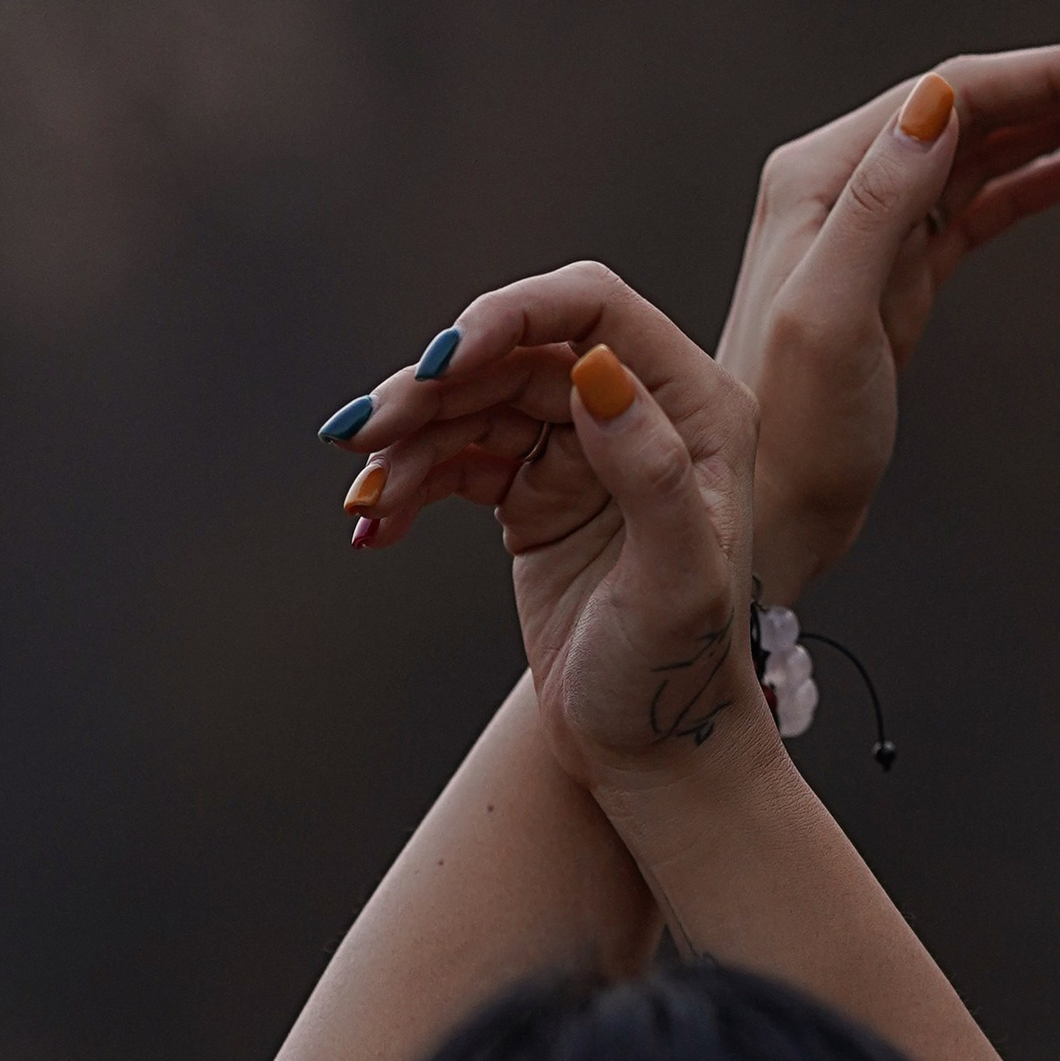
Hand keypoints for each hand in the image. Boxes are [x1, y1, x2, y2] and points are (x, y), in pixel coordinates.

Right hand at [332, 262, 764, 797]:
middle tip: (365, 438)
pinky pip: (456, 462)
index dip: (510, 314)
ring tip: (364, 498)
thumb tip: (597, 369)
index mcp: (695, 407)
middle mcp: (639, 412)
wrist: (647, 752)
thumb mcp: (677, 578)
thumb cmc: (677, 672)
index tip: (440, 359)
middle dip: (434, 389)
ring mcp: (580, 451)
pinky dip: (408, 487)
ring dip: (408, 443)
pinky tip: (370, 526)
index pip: (595, 309)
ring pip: (475, 406)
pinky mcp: (532, 493)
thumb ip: (650, 470)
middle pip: (516, 354)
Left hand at [718, 40, 1059, 599]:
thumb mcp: (831, 314)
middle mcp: (841, 190)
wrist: (769, 514)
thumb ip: (880, 202)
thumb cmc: (789, 430)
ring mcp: (872, 234)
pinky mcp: (898, 280)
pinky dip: (1029, 182)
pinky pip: (973, 210)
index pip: (950, 93)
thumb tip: (941, 103)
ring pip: (979, 154)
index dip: (1045, 73)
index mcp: (820, 180)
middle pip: (971, 108)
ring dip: (1057, 122)